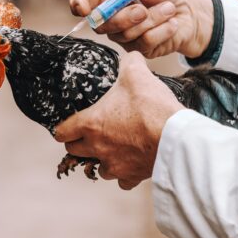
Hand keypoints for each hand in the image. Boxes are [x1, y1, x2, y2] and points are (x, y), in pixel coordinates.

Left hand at [54, 53, 182, 189]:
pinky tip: (131, 164)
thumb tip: (130, 56)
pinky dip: (124, 175)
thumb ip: (129, 63)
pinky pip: (121, 181)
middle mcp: (98, 147)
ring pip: (98, 168)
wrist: (175, 136)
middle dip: (80, 143)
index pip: (62, 132)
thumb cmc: (152, 106)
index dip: (65, 128)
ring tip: (114, 148)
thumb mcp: (136, 74)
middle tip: (92, 134)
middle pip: (74, 152)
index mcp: (91, 124)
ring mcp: (114, 165)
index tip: (71, 125)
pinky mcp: (132, 176)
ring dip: (102, 159)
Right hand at [68, 0, 213, 58]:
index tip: (83, 8)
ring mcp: (122, 35)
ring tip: (168, 8)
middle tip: (143, 9)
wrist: (188, 8)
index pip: (81, 0)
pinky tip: (171, 23)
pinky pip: (144, 43)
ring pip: (126, 34)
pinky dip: (162, 30)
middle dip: (124, 17)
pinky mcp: (139, 49)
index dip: (78, 4)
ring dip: (152, 19)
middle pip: (101, 24)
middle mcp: (109, 17)